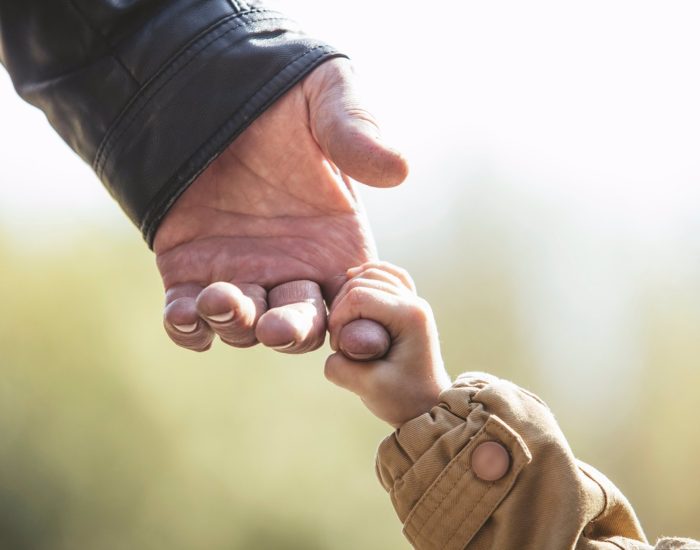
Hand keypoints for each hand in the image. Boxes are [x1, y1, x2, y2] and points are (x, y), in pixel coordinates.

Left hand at [153, 59, 407, 353]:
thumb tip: (399, 170)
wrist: (207, 85)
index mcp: (336, 245)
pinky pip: (190, 315)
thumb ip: (357, 130)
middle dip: (292, 332)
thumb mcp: (325, 96)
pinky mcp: (190, 271)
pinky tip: (185, 315)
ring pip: (245, 325)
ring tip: (220, 298)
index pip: (358, 302)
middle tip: (277, 327)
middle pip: (302, 325)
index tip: (357, 331)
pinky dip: (188, 326)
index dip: (361, 323)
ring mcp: (242, 274)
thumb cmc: (280, 90)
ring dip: (235, 324)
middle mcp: (292, 269)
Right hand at [325, 261, 451, 427]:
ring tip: (345, 324)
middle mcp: (415, 302)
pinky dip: (367, 276)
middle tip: (341, 342)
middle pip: (363, 281)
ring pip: (373, 273)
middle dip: (341, 308)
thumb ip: (340, 367)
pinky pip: (387, 275)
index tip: (338, 348)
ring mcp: (414, 301)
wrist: (429, 407)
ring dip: (350, 293)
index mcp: (410, 316)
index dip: (338, 319)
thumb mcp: (367, 388)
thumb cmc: (403, 400)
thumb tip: (334, 348)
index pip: (358, 296)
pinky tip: (353, 282)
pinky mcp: (409, 304)